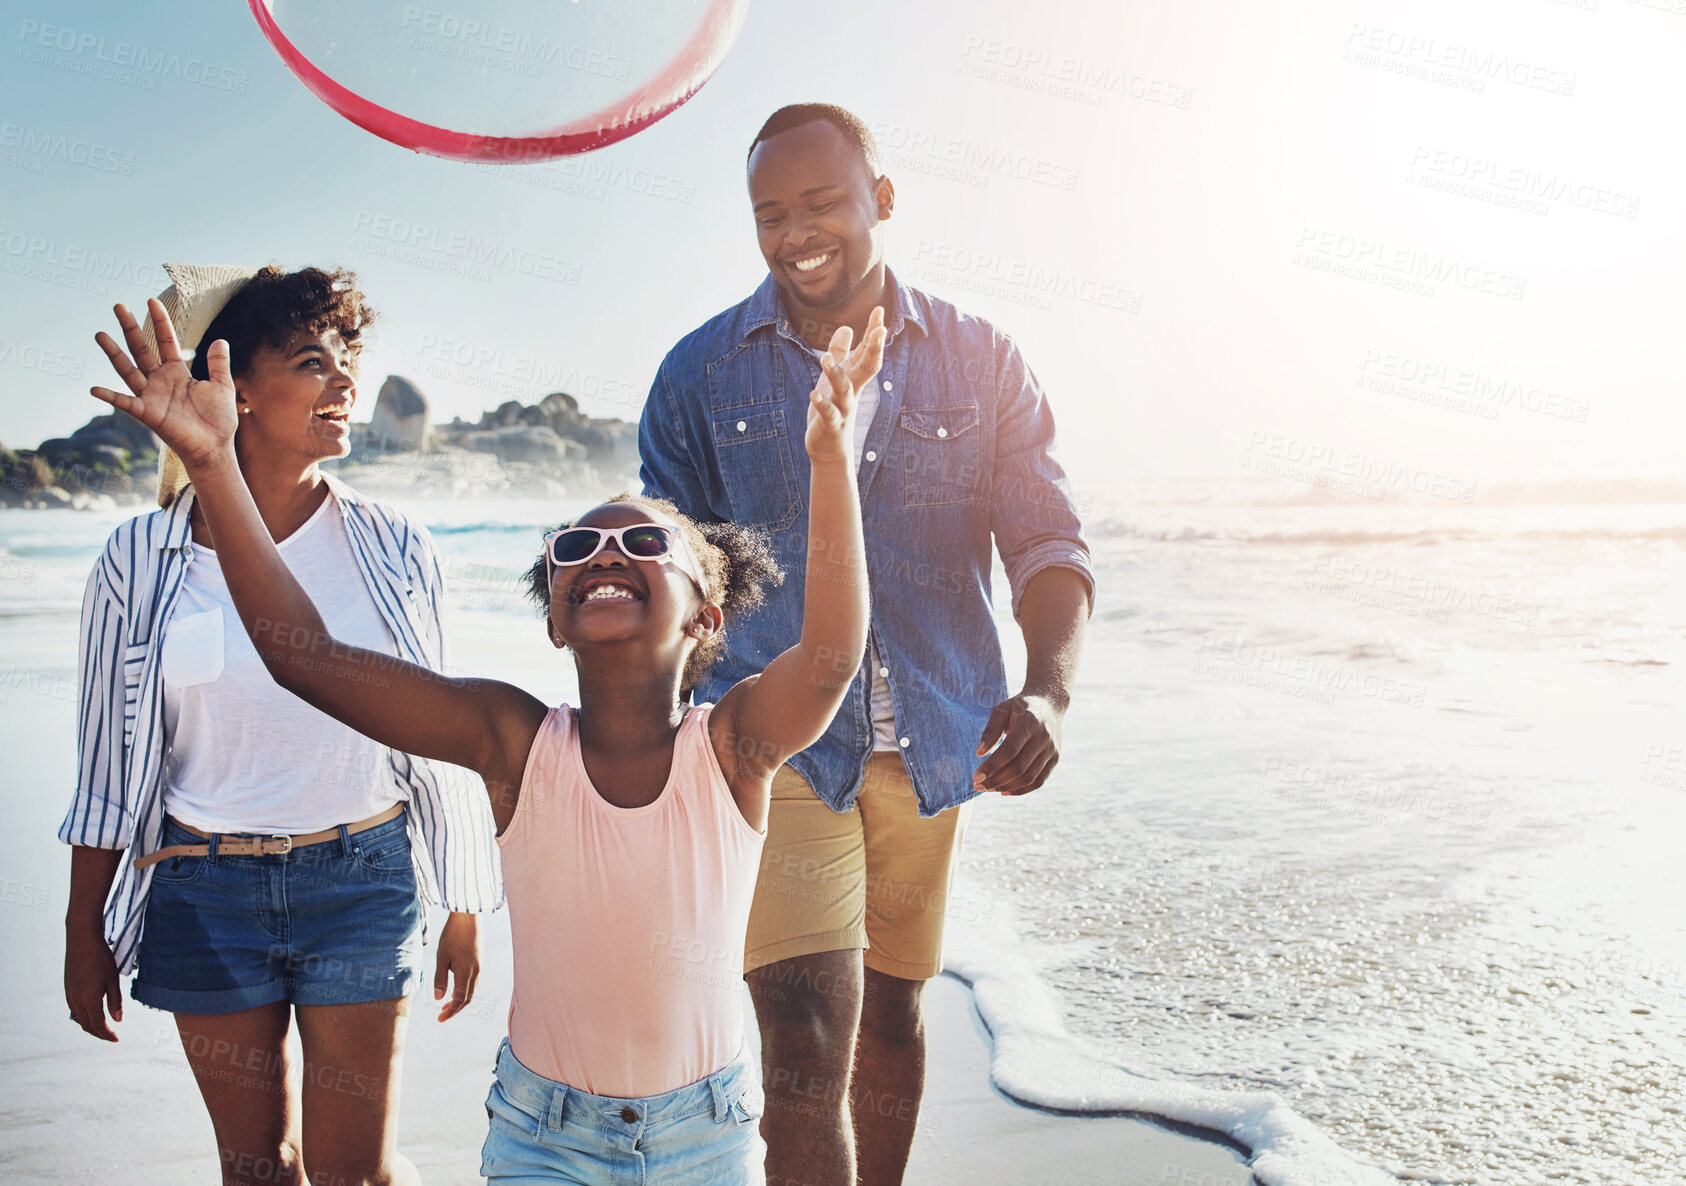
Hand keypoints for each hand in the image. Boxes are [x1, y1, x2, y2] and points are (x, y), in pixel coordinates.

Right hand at [65, 923, 122, 1041]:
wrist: (81, 941)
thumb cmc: (101, 958)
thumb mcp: (113, 980)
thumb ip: (115, 1001)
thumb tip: (118, 1020)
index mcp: (89, 1000)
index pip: (98, 1026)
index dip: (108, 1035)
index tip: (117, 1039)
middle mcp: (76, 1001)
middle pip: (87, 1026)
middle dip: (99, 1033)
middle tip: (111, 1036)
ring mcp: (70, 995)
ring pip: (79, 1018)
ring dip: (90, 1026)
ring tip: (103, 1027)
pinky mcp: (68, 988)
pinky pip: (74, 1009)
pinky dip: (83, 1016)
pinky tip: (91, 1013)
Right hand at [89, 299, 238, 471]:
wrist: (215, 447)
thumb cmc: (218, 420)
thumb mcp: (221, 386)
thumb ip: (218, 364)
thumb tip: (221, 340)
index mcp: (177, 372)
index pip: (166, 341)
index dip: (160, 322)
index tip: (151, 300)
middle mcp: (160, 381)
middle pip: (141, 349)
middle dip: (130, 328)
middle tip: (118, 305)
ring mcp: (151, 396)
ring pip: (128, 370)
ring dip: (113, 353)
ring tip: (99, 334)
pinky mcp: (147, 414)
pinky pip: (125, 403)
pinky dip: (110, 397)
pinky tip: (93, 389)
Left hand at [433, 911, 480, 1021]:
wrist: (468, 917)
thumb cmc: (452, 936)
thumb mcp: (442, 958)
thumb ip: (440, 979)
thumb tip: (439, 999)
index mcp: (466, 973)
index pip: (460, 1000)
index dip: (450, 1012)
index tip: (439, 1019)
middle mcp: (475, 972)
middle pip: (468, 998)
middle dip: (455, 1009)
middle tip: (441, 1015)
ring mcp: (479, 966)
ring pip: (472, 990)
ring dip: (460, 999)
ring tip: (446, 1004)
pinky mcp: (479, 960)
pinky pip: (473, 981)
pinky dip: (464, 990)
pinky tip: (455, 987)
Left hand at [804, 305, 886, 464]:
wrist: (830, 448)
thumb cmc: (833, 409)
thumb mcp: (834, 378)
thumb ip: (841, 353)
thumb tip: (847, 327)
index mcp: (854, 378)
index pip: (868, 352)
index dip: (874, 333)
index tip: (880, 310)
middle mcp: (853, 391)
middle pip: (867, 368)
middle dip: (873, 349)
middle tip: (879, 329)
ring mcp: (843, 408)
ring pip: (844, 389)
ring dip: (836, 374)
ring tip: (825, 358)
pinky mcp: (831, 424)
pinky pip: (828, 413)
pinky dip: (822, 404)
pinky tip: (813, 395)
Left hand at [973, 692, 1065, 794]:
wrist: (1049, 703)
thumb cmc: (1019, 707)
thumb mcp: (1002, 710)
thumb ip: (990, 730)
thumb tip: (979, 753)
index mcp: (1030, 722)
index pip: (1009, 750)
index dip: (992, 766)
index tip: (976, 777)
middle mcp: (1044, 737)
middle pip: (1019, 767)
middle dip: (996, 780)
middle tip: (978, 785)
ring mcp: (1052, 750)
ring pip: (1029, 777)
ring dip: (1007, 787)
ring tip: (988, 788)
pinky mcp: (1055, 759)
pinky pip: (1039, 781)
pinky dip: (1021, 790)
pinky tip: (1004, 791)